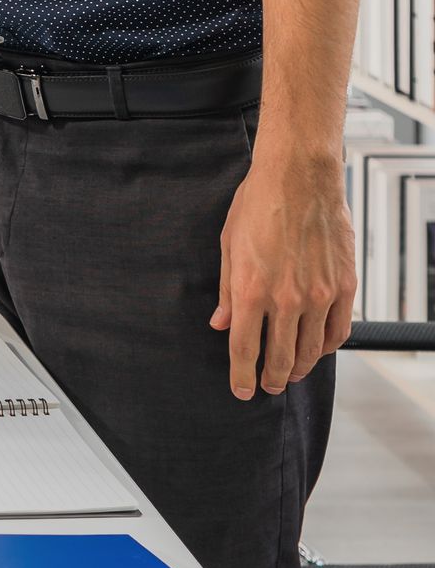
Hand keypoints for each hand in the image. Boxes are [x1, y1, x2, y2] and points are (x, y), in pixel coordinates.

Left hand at [212, 148, 355, 396]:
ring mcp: (319, 294)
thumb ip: (228, 292)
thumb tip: (221, 324)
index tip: (242, 391)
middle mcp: (287, 298)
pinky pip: (339, 330)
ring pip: (312, 350)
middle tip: (267, 386)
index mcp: (252, 290)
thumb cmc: (259, 204)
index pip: (245, 350)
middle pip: (280, 358)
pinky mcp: (345, 285)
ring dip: (300, 368)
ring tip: (291, 373)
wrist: (300, 176)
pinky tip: (319, 349)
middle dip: (271, 379)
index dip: (242, 377)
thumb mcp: (229, 246)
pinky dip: (328, 346)